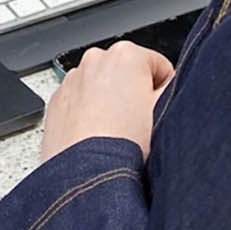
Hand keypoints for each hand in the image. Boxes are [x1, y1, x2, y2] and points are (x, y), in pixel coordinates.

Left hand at [39, 41, 175, 161]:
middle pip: (127, 74)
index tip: (156, 111)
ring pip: (102, 88)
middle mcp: (95, 60)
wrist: (86, 175)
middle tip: (136, 125)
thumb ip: (174, 86)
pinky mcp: (56, 102)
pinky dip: (88, 116)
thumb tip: (171, 82)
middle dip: (133, 96)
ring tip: (114, 134)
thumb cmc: (124, 144)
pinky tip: (95, 137)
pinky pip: (80, 103)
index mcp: (126, 54)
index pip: (159, 66)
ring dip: (110, 105)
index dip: (163, 92)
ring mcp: (72, 80)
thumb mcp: (165, 110)